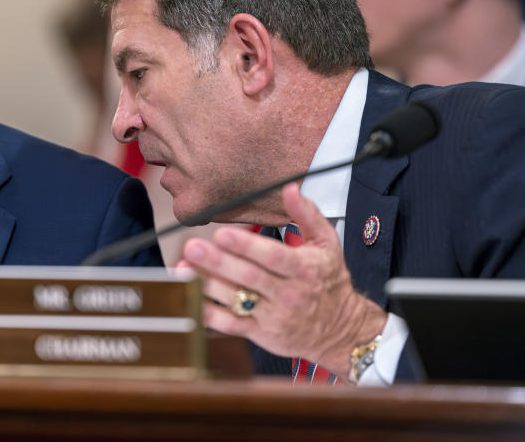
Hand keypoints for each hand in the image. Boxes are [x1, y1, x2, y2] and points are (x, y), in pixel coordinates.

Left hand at [177, 183, 386, 375]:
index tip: (222, 234)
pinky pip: (231, 325)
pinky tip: (190, 297)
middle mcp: (288, 294)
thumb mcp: (327, 243)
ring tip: (182, 267)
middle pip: (249, 277)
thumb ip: (307, 214)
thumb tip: (290, 188)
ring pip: (236, 300)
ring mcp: (273, 317)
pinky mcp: (261, 334)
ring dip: (206, 284)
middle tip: (192, 247)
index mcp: (304, 269)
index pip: (273, 257)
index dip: (247, 246)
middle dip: (218, 262)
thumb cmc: (329, 281)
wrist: (342, 330)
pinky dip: (208, 313)